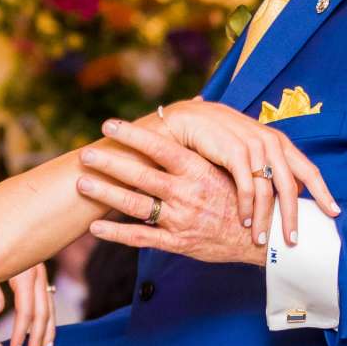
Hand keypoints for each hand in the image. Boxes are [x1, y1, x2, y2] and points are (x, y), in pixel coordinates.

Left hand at [0, 264, 56, 345]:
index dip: (22, 331)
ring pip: (49, 306)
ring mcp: (41, 273)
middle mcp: (36, 272)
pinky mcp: (40, 275)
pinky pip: (48, 299)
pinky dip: (48, 318)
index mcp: (23, 271)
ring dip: (48, 330)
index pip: (27, 309)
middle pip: (42, 310)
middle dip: (38, 336)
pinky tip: (47, 332)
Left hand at [76, 105, 337, 261]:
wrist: (265, 238)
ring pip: (136, 205)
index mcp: (199, 171)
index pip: (161, 148)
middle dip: (111, 163)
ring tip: (81, 183)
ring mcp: (181, 219)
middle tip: (85, 154)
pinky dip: (117, 233)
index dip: (134, 136)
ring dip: (106, 194)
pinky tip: (95, 227)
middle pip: (141, 175)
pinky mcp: (178, 242)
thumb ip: (205, 141)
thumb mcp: (230, 165)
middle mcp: (187, 193)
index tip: (109, 124)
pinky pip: (142, 238)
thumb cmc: (245, 197)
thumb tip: (196, 102)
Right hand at [156, 100, 337, 241]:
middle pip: (291, 187)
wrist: (188, 121)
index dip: (323, 193)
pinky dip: (246, 208)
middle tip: (293, 241)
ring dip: (265, 219)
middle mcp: (271, 143)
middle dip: (293, 218)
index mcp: (279, 142)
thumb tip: (289, 193)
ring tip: (262, 240)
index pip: (309, 171)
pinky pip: (246, 188)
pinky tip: (244, 222)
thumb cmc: (218, 137)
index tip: (334, 214)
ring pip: (268, 192)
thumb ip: (269, 166)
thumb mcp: (250, 149)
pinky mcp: (235, 152)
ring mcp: (254, 146)